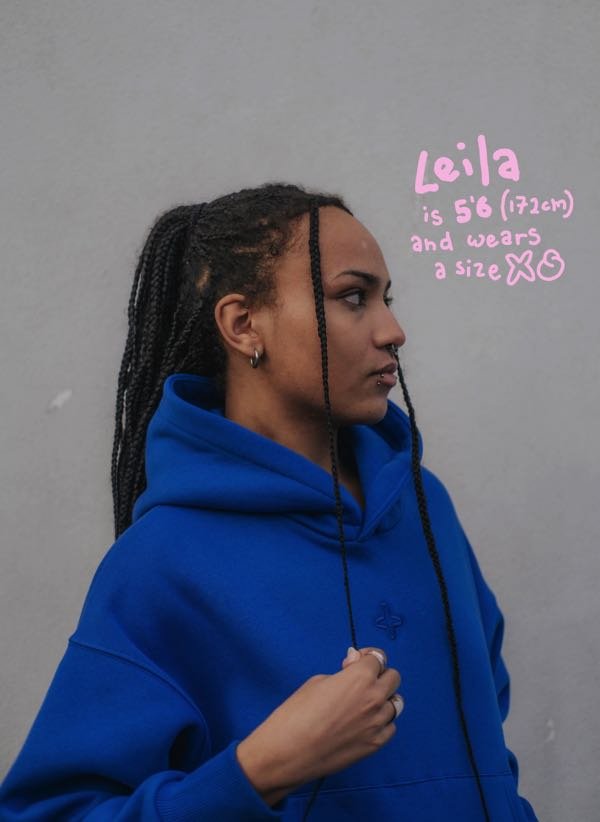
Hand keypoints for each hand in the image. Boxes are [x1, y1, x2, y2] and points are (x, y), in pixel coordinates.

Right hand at [237, 645, 403, 803]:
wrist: (289, 752)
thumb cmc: (297, 712)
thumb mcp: (318, 681)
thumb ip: (343, 672)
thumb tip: (355, 664)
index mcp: (360, 677)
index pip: (378, 658)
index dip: (365, 658)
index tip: (355, 662)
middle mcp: (375, 698)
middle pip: (394, 677)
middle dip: (379, 675)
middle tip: (360, 681)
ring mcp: (378, 723)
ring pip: (396, 703)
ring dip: (382, 699)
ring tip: (362, 704)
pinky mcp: (376, 745)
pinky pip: (390, 726)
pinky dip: (381, 722)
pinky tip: (363, 723)